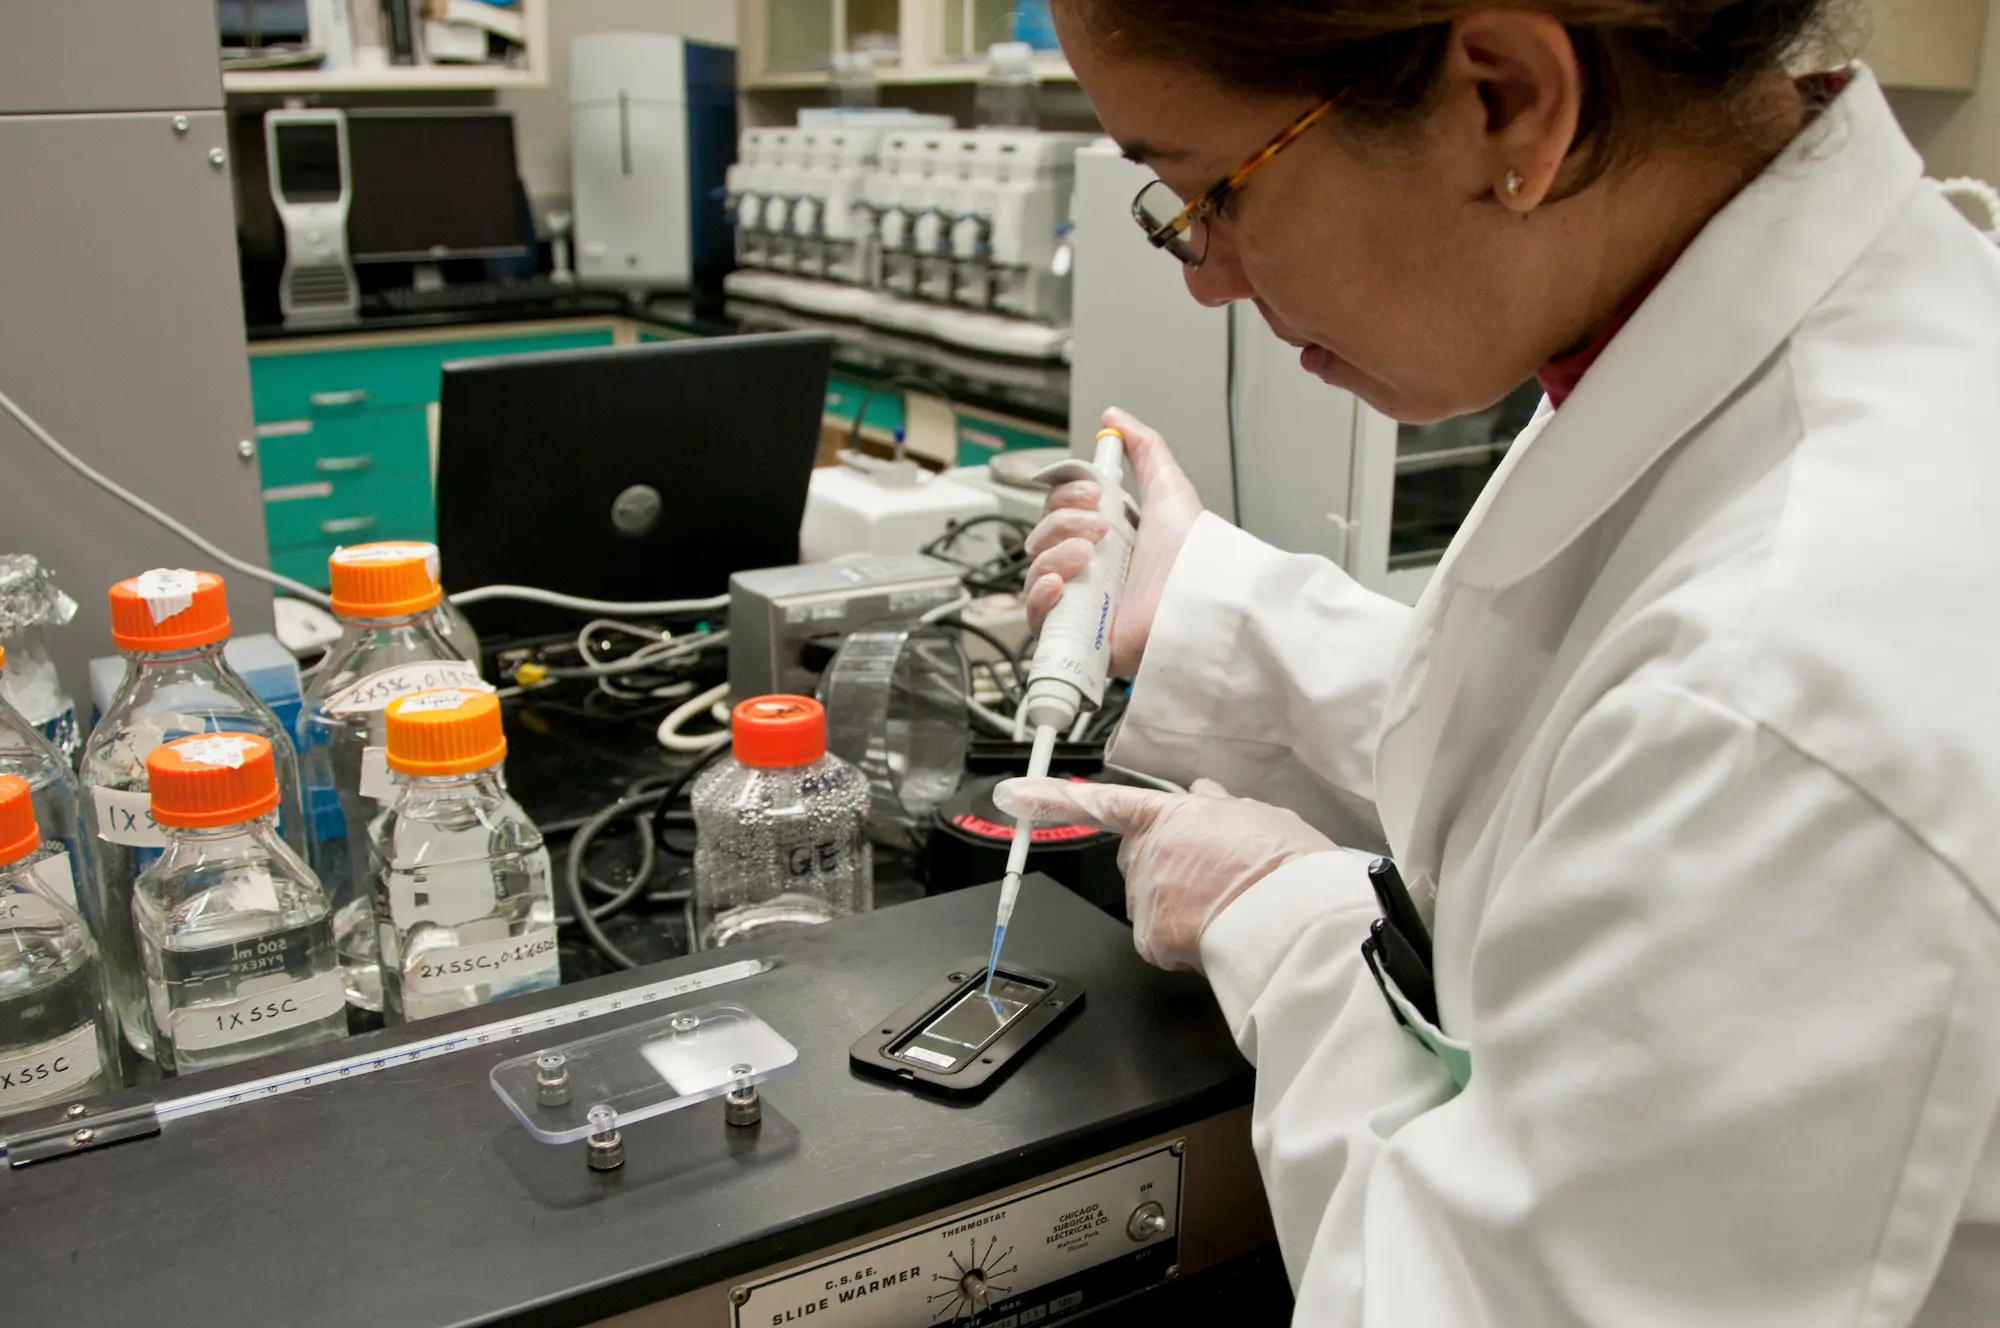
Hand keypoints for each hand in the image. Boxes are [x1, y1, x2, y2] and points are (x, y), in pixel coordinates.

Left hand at [994, 776, 1334, 971]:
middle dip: (1162, 869)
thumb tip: (1203, 794)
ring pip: (1152, 904)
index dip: (1049, 797)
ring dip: (1179, 908)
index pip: (1099, 803)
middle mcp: (1146, 852)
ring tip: (1228, 908)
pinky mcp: (1149, 938)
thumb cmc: (1283, 865)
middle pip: (1136, 861)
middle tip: (1212, 880)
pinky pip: (1161, 943)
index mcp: (1170, 815)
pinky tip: (1218, 936)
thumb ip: (1219, 807)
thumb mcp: (1257, 816)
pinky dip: (1183, 945)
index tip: (1010, 795)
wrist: (1289, 914)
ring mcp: (1144, 896)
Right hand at [1023, 407, 1203, 676]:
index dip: (1065, 498)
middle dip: (1062, 523)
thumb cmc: (1194, 554)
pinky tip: (1060, 585)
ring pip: (1034, 573)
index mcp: (1106, 539)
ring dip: (1053, 556)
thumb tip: (1114, 417)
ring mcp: (1082, 606)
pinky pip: (1035, 619)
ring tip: (1088, 556)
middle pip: (1041, 540)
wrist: (1203, 600)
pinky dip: (1038, 597)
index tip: (1092, 493)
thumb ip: (1144, 448)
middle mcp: (1090, 571)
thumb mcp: (1169, 487)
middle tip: (1099, 527)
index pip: (1057, 512)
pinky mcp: (1079, 638)